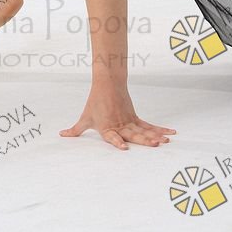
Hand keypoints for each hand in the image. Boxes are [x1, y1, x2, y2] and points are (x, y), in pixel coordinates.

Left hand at [59, 81, 176, 150]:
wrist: (107, 83)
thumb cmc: (95, 102)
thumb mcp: (84, 118)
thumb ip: (75, 130)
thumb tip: (62, 135)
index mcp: (107, 128)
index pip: (113, 137)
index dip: (118, 142)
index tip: (124, 148)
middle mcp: (120, 126)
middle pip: (134, 134)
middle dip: (145, 141)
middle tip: (155, 145)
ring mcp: (129, 121)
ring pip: (144, 130)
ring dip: (155, 136)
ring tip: (165, 141)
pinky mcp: (135, 117)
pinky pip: (149, 126)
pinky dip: (159, 130)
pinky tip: (169, 134)